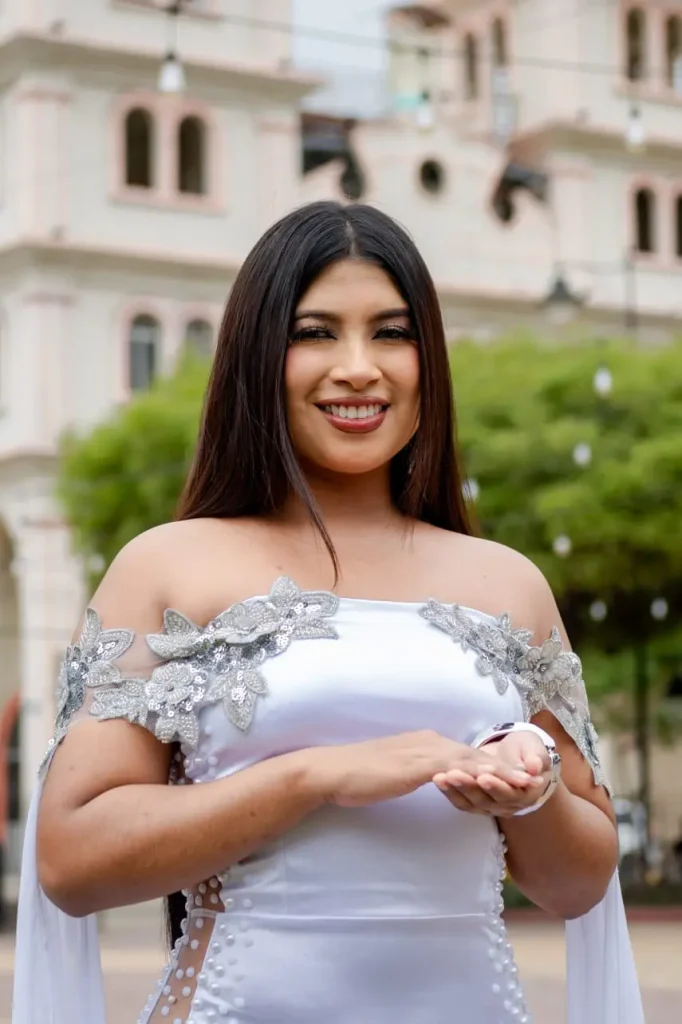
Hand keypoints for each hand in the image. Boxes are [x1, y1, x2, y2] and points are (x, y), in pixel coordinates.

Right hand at [308, 730, 538, 808]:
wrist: (332, 771)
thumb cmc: (359, 775)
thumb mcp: (395, 772)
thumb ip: (416, 772)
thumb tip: (433, 780)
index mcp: (426, 742)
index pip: (469, 753)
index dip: (497, 763)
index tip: (521, 774)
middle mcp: (429, 741)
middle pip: (478, 753)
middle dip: (509, 765)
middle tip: (538, 777)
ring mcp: (423, 750)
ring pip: (472, 760)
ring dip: (502, 772)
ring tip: (527, 784)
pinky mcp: (416, 764)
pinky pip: (454, 770)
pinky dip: (477, 777)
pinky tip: (493, 787)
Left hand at [433, 731, 552, 817]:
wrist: (517, 754)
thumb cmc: (528, 749)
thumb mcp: (535, 749)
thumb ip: (536, 758)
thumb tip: (534, 767)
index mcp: (526, 794)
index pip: (510, 794)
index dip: (497, 786)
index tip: (483, 775)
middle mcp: (509, 806)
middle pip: (487, 801)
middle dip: (469, 787)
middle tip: (452, 773)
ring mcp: (491, 806)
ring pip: (471, 803)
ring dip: (455, 790)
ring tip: (440, 776)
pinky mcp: (476, 802)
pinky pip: (461, 801)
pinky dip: (449, 791)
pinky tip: (438, 779)